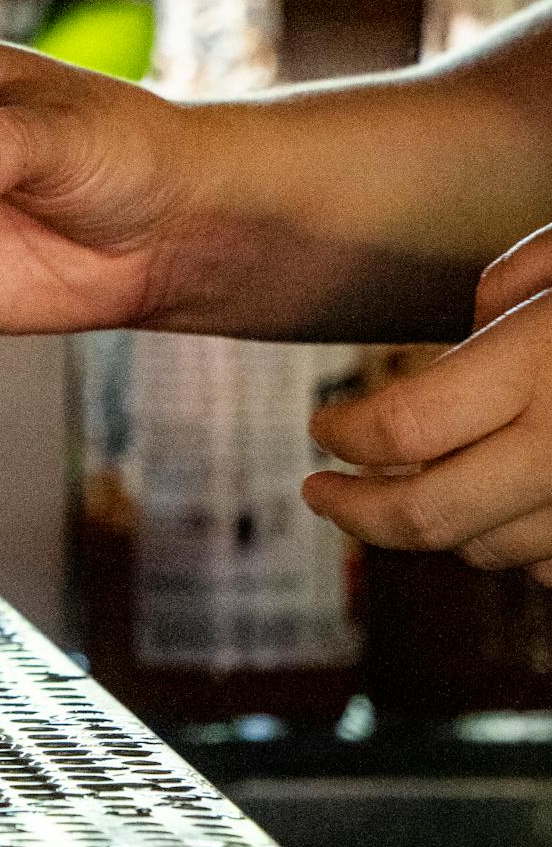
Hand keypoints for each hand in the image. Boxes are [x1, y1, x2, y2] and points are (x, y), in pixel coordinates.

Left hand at [305, 238, 551, 582]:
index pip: (404, 426)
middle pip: (427, 514)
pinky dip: (513, 543)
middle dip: (355, 512)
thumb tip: (478, 315)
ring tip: (410, 488)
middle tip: (317, 494)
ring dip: (436, 522)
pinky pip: (545, 567)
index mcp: (539, 368)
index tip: (320, 428)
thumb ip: (519, 279)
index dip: (346, 433)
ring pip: (487, 550)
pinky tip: (499, 503)